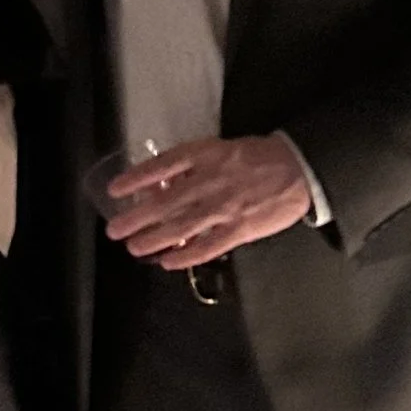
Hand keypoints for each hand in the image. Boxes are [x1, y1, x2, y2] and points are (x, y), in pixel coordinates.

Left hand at [102, 134, 311, 265]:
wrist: (296, 170)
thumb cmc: (255, 157)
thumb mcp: (219, 149)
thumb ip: (192, 165)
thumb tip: (162, 182)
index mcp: (204, 155)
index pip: (162, 165)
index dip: (136, 178)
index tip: (115, 190)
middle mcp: (210, 180)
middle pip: (166, 202)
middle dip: (137, 217)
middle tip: (115, 230)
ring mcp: (223, 207)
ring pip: (181, 227)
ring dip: (154, 239)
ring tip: (134, 248)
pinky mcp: (239, 230)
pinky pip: (207, 246)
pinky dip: (186, 256)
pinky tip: (168, 262)